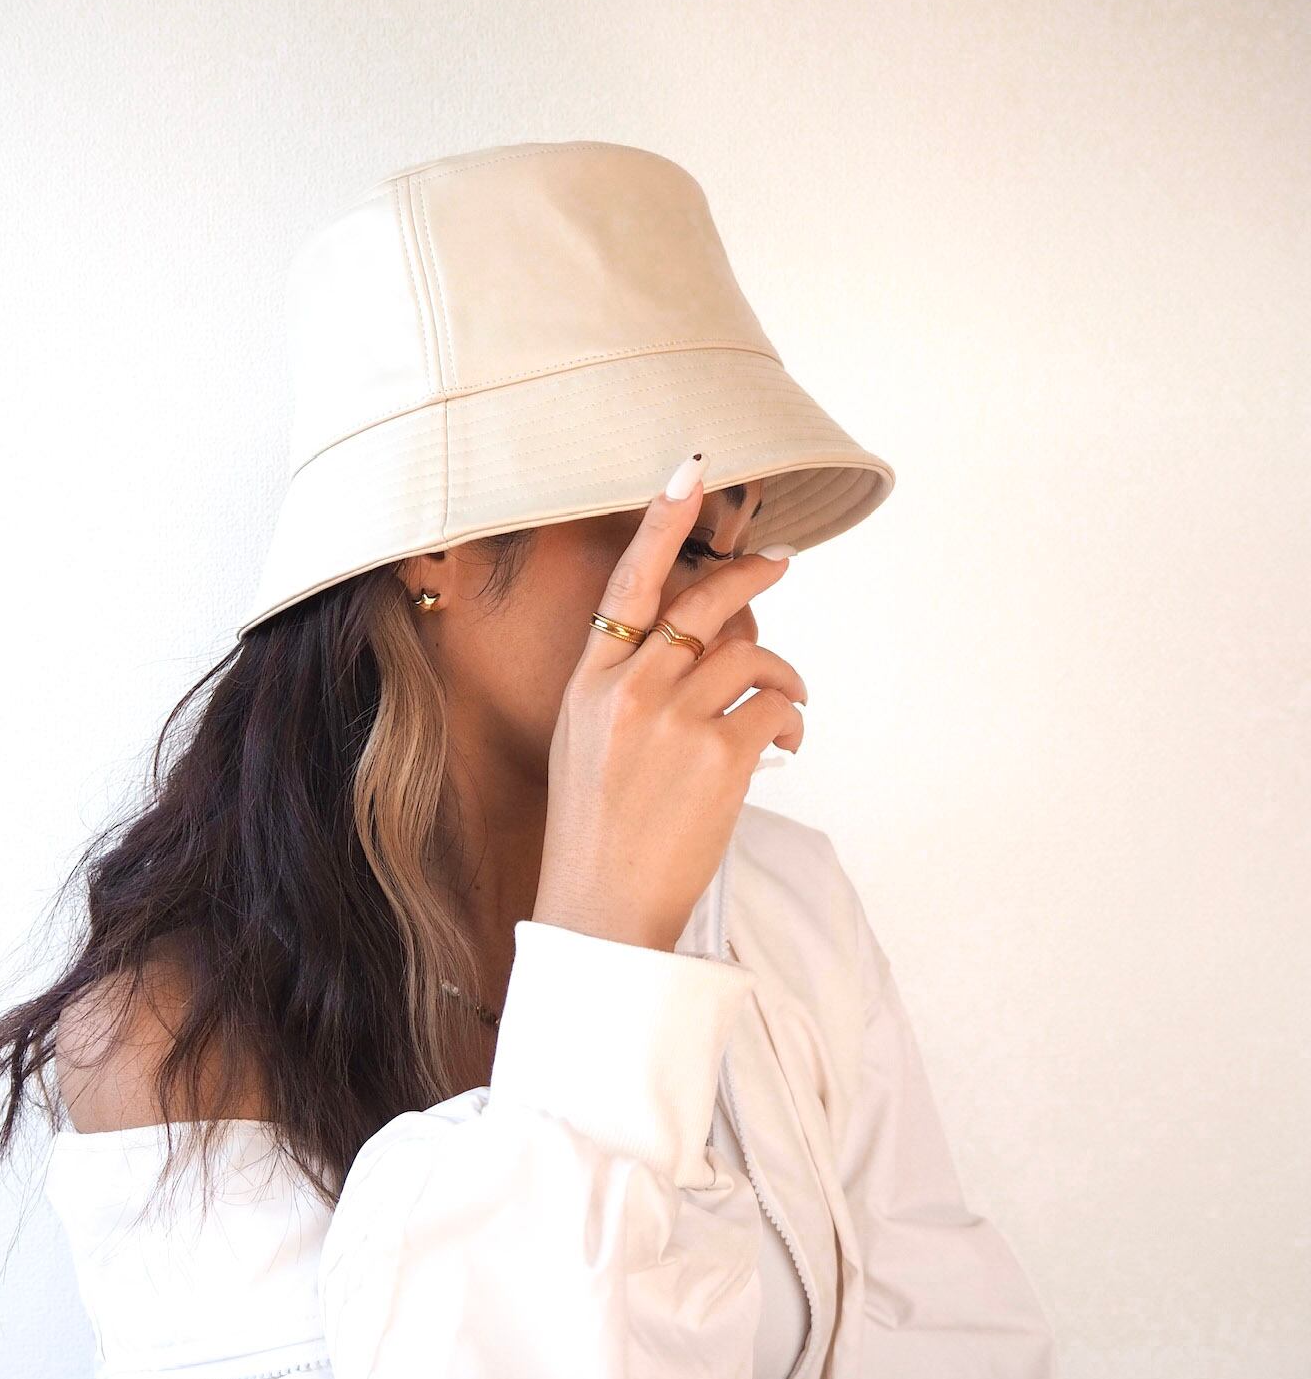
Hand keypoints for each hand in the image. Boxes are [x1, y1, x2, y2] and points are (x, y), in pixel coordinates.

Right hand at [533, 457, 807, 953]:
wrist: (601, 906)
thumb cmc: (595, 829)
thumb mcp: (586, 742)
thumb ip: (627, 686)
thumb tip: (700, 642)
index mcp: (589, 684)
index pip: (626, 584)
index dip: (661, 522)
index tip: (692, 471)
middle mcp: (629, 691)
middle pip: (705, 604)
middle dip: (753, 575)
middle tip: (779, 564)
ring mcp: (674, 721)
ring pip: (752, 654)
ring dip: (783, 673)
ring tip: (787, 702)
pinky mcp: (720, 756)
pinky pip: (776, 707)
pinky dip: (792, 719)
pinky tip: (787, 742)